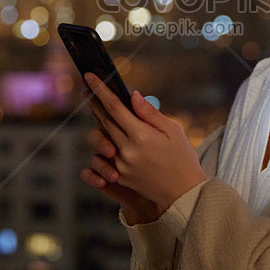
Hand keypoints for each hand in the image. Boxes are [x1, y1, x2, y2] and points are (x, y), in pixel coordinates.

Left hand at [84, 73, 207, 210]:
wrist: (183, 193)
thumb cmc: (182, 158)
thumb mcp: (173, 130)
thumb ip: (150, 113)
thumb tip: (133, 95)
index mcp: (141, 135)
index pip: (114, 106)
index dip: (100, 89)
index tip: (89, 75)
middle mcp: (126, 150)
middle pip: (103, 120)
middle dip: (93, 102)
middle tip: (86, 88)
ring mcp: (121, 165)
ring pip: (101, 137)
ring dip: (97, 122)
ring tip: (98, 110)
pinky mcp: (119, 176)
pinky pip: (103, 155)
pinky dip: (103, 141)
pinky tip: (106, 132)